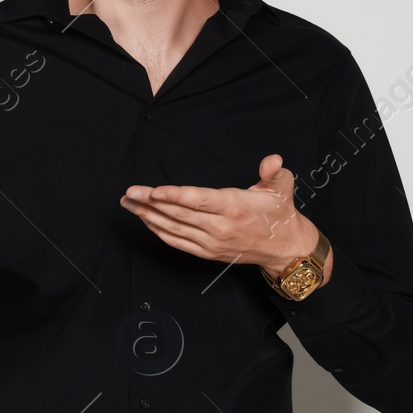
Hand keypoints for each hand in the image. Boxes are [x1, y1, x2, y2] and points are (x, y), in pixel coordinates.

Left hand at [120, 154, 331, 281]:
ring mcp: (212, 242)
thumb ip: (274, 172)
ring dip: (148, 215)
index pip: (199, 201)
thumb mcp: (281, 188)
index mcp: (235, 207)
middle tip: (129, 193)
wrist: (284, 248)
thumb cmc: (278, 213)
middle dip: (150, 203)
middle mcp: (220, 227)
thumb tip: (272, 159)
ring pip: (174, 229)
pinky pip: (177, 242)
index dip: (174, 196)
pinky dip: (158, 231)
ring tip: (129, 203)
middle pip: (179, 214)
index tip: (153, 190)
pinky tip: (145, 219)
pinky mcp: (207, 252)